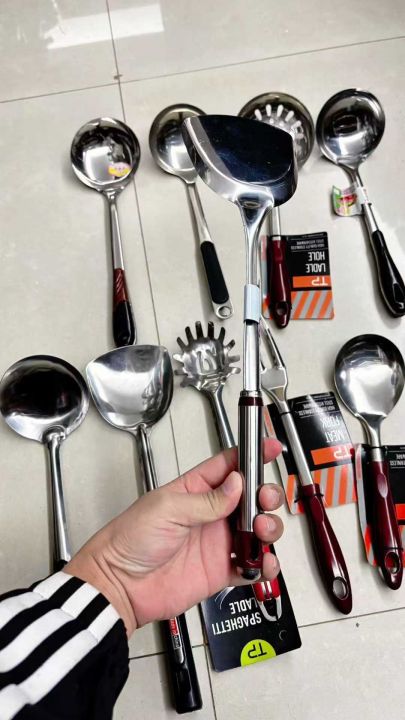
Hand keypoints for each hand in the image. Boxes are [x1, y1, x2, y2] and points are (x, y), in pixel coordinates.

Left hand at [66, 439, 283, 634]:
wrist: (120, 585)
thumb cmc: (131, 539)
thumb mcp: (167, 509)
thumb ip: (207, 499)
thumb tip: (236, 483)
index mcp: (195, 490)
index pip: (229, 466)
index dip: (252, 455)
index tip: (271, 448)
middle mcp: (210, 514)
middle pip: (251, 498)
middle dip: (266, 495)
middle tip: (264, 501)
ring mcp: (218, 542)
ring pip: (257, 530)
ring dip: (268, 528)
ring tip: (260, 532)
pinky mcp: (221, 570)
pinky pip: (252, 566)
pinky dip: (264, 565)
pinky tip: (261, 562)